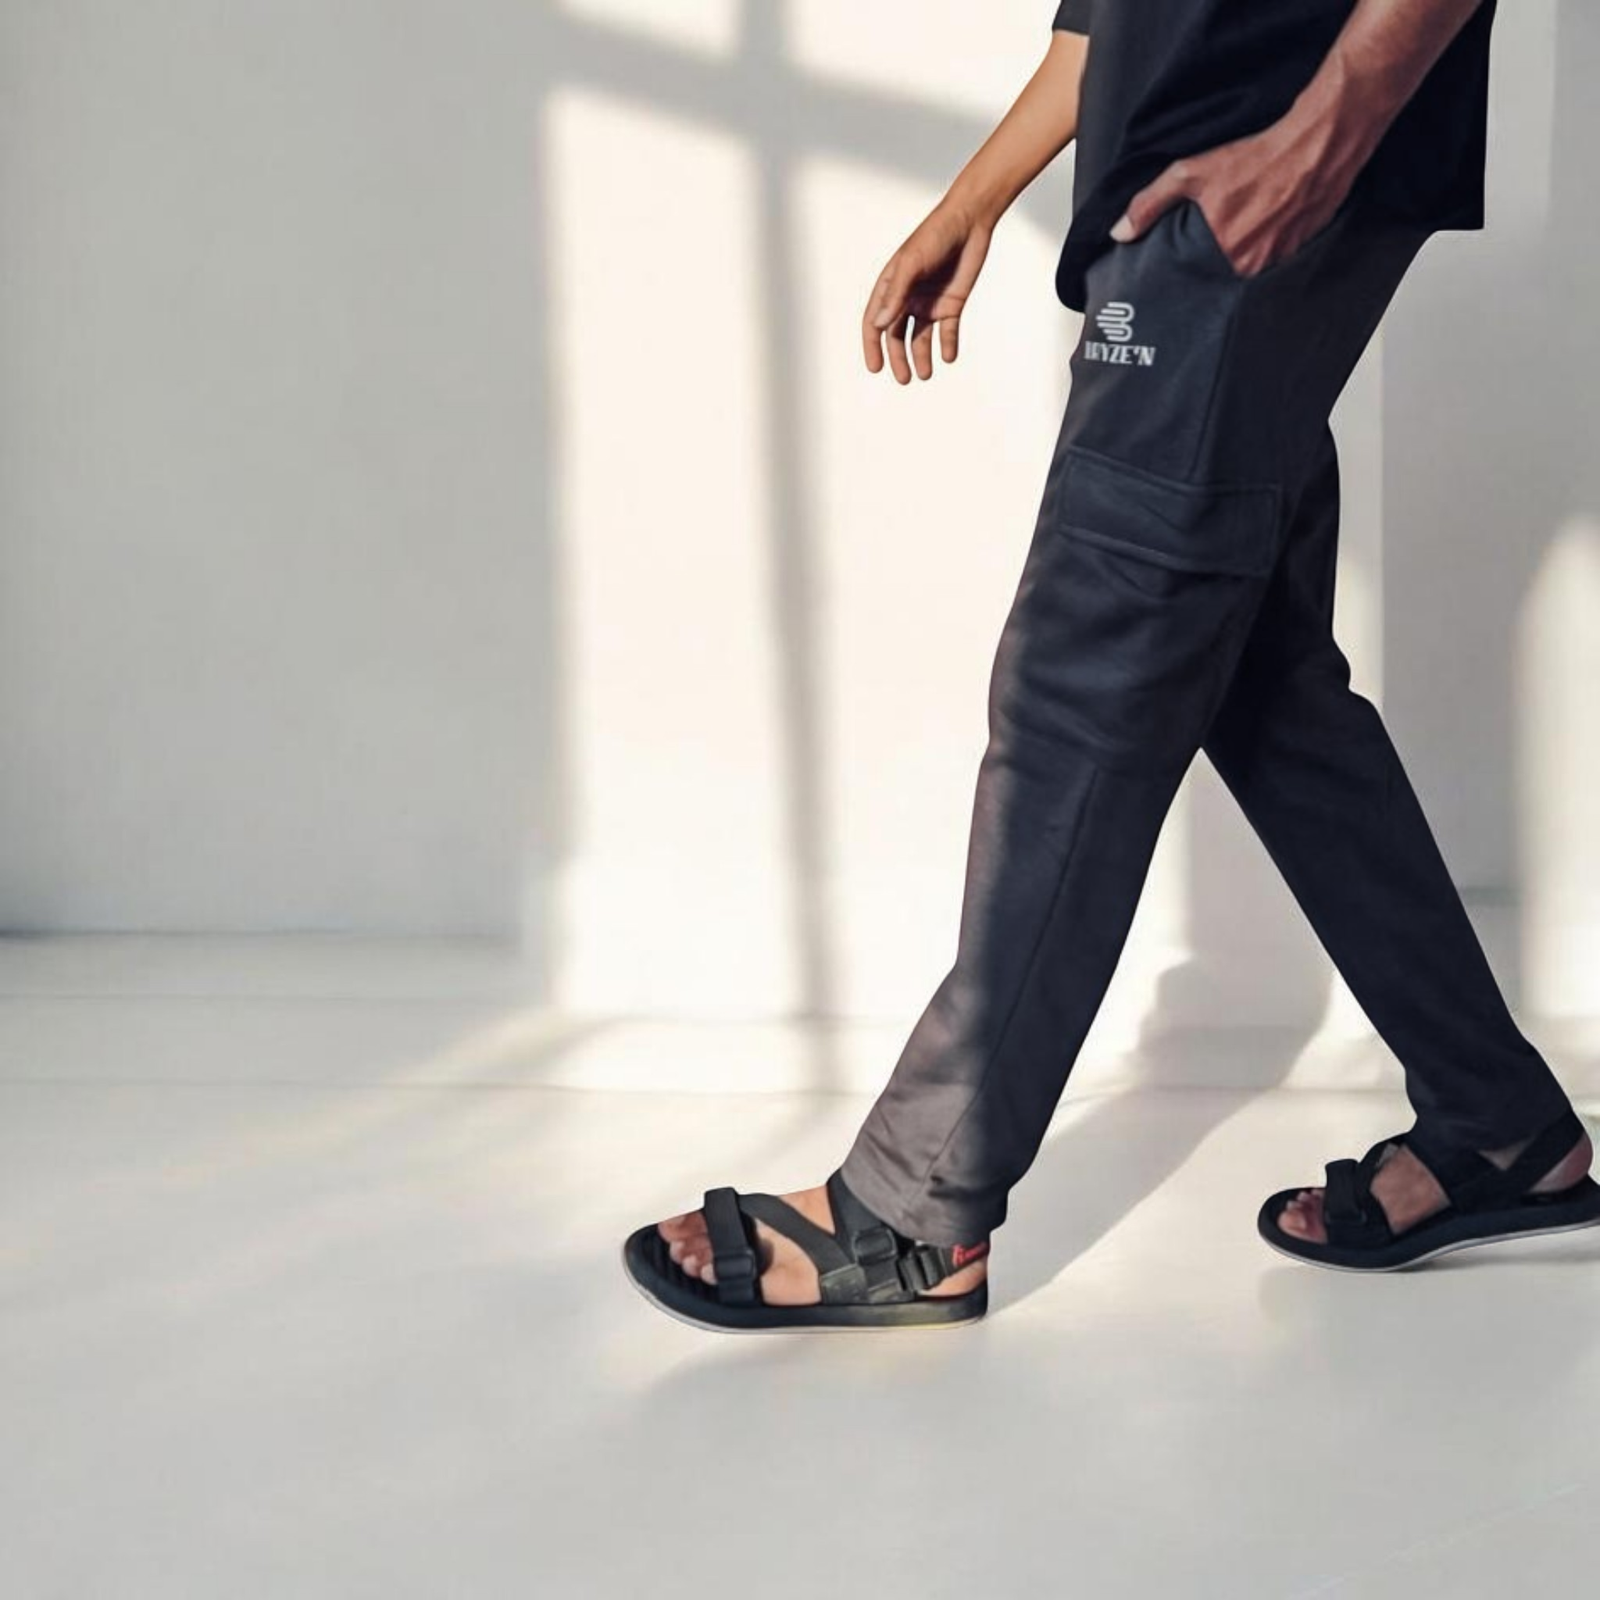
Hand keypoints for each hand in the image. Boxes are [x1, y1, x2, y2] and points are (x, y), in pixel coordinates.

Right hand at [862, 202, 992, 383]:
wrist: (970, 221)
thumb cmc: (935, 235)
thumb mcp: (911, 265)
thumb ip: (896, 295)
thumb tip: (880, 326)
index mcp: (891, 286)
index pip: (875, 322)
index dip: (873, 345)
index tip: (875, 368)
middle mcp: (908, 297)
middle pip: (897, 336)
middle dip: (898, 358)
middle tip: (904, 378)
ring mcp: (930, 302)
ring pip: (921, 338)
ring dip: (921, 356)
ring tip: (924, 374)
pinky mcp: (952, 304)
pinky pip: (947, 332)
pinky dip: (947, 346)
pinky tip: (947, 357)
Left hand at [1109, 113, 1365, 276]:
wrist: (1320, 142)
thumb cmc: (1257, 157)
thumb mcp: (1192, 173)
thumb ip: (1150, 204)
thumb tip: (1119, 233)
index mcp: (1227, 257)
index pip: (1197, 282)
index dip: (1190, 275)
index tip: (1184, 269)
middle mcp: (1255, 267)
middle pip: (1224, 280)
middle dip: (1215, 269)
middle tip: (1212, 250)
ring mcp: (1282, 261)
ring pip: (1250, 272)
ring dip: (1243, 259)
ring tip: (1240, 238)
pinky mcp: (1303, 250)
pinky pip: (1276, 261)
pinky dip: (1267, 249)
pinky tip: (1264, 231)